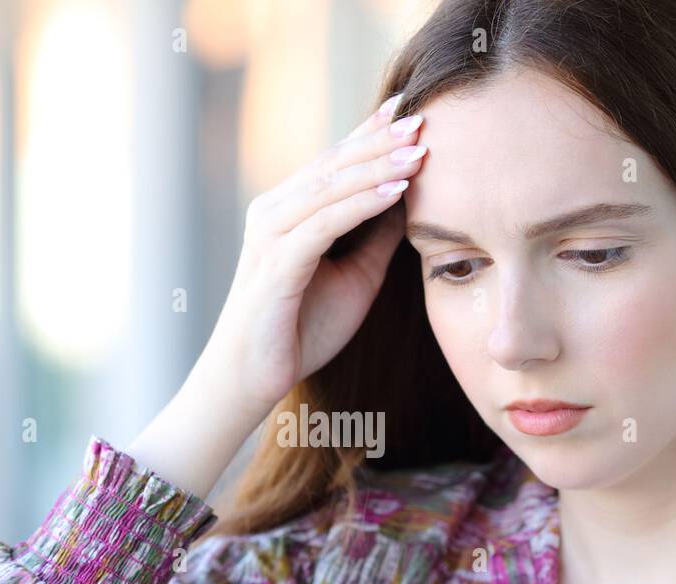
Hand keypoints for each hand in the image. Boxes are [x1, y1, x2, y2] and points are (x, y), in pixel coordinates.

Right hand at [199, 92, 425, 418]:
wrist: (252, 379)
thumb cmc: (299, 331)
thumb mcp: (356, 278)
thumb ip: (376, 238)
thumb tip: (409, 200)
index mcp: (288, 212)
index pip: (335, 163)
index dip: (372, 135)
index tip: (413, 111)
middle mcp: (274, 213)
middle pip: (334, 164)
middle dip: (380, 140)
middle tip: (423, 116)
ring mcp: (271, 235)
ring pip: (330, 187)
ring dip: (378, 165)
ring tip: (420, 148)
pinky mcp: (276, 263)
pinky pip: (325, 223)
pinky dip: (362, 204)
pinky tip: (396, 191)